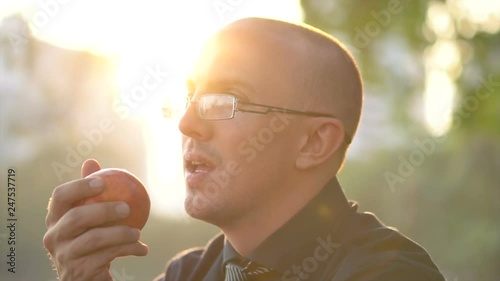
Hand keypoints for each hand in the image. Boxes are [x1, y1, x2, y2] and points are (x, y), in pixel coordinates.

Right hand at [43, 159, 148, 280]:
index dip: (80, 186)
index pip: (60, 196)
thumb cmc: (91, 239)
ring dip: (121, 234)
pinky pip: (107, 257)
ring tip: (138, 232)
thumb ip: (91, 192)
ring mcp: (64, 256)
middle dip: (104, 210)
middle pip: (76, 218)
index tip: (103, 181)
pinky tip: (143, 249)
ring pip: (94, 239)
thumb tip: (90, 161)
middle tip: (127, 207)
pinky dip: (128, 250)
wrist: (88, 276)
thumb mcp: (90, 217)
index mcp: (55, 218)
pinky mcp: (78, 272)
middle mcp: (53, 237)